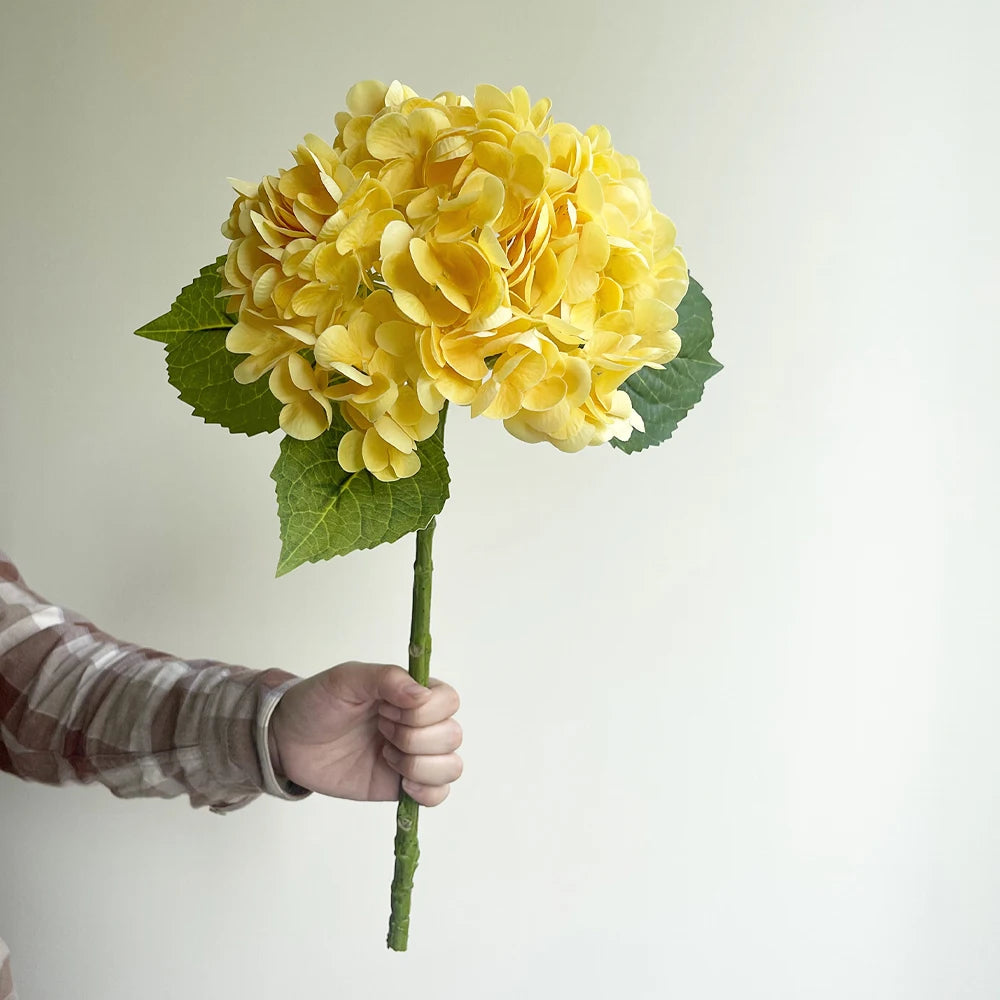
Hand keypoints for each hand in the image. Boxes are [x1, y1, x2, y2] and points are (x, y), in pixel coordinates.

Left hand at [268, 661, 462, 806]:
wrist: (288, 739)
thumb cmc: (317, 702)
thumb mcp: (347, 679)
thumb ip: (386, 678)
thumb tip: (422, 695)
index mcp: (412, 693)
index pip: (449, 700)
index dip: (424, 711)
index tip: (386, 710)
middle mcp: (420, 724)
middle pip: (452, 735)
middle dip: (414, 738)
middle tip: (379, 731)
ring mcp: (413, 756)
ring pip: (451, 766)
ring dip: (420, 764)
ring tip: (385, 756)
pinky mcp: (402, 785)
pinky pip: (439, 794)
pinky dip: (427, 791)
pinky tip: (401, 783)